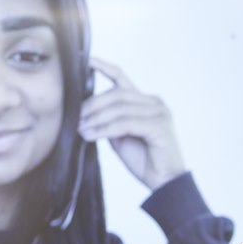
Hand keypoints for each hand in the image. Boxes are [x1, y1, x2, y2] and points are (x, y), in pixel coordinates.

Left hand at [78, 56, 185, 189]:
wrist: (165, 183)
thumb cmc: (145, 161)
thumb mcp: (121, 136)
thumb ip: (110, 121)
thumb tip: (86, 112)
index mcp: (147, 103)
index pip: (122, 80)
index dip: (104, 68)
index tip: (87, 61)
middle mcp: (155, 104)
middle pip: (117, 94)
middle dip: (93, 105)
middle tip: (77, 117)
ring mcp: (159, 113)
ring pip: (120, 108)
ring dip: (97, 119)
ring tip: (82, 129)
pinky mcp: (159, 126)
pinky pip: (126, 123)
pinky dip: (106, 129)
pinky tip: (92, 135)